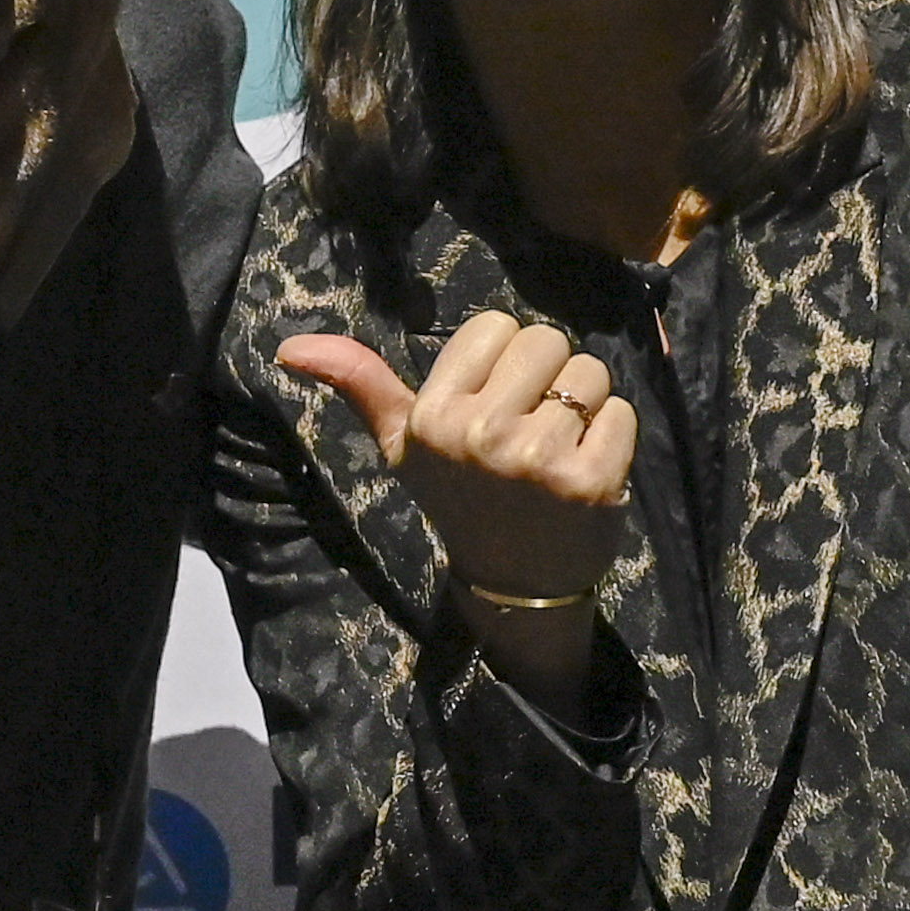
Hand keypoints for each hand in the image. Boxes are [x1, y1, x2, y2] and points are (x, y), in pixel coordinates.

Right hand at [280, 313, 637, 610]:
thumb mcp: (403, 446)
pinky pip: (621, 411)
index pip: (495, 325)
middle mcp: (481, 435)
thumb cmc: (460, 499)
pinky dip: (613, 435)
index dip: (504, 361)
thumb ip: (361, 385)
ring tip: (559, 448)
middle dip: (548, 377)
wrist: (514, 585)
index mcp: (433, 417)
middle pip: (547, 340)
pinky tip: (586, 470)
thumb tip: (288, 346)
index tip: (494, 405)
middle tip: (532, 428)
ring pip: (589, 373)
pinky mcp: (591, 481)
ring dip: (584, 405)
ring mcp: (537, 460)